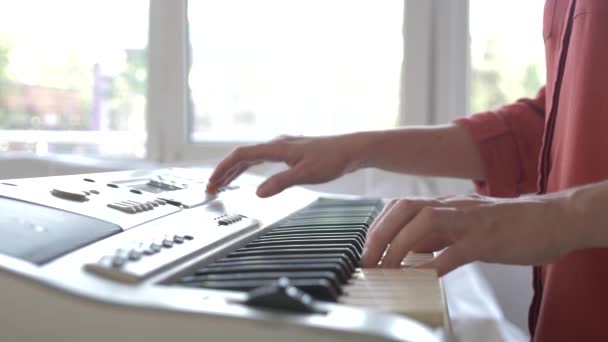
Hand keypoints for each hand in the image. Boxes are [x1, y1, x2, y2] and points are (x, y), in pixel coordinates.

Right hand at [207, 134, 362, 196]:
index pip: (241, 155)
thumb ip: (280, 183)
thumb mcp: (305, 175)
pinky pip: (261, 159)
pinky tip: (248, 175)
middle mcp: (276, 144)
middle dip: (225, 171)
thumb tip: (258, 193)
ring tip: (223, 183)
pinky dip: (249, 168)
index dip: (224, 168)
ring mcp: (283, 148)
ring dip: (235, 170)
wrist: (352, 150)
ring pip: (251, 157)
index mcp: (276, 147)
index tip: (212, 181)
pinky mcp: (290, 152)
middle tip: (211, 186)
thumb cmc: (332, 159)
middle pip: (242, 156)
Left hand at [361, 194, 577, 275]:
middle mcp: (453, 207)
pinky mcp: (486, 240)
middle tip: (367, 260)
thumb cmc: (508, 225)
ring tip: (386, 268)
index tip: (366, 249)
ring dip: (398, 246)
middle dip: (379, 234)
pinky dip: (432, 264)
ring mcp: (469, 221)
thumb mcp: (465, 224)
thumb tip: (411, 250)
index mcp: (446, 205)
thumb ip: (439, 234)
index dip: (378, 226)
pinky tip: (419, 277)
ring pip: (424, 222)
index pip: (401, 206)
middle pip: (404, 209)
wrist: (551, 219)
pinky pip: (454, 251)